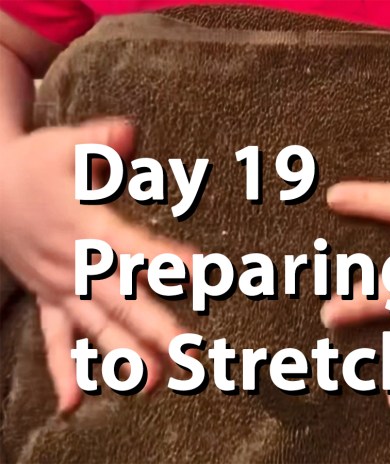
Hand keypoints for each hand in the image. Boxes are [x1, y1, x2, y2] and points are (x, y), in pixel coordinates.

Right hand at [0, 119, 193, 412]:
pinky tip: (72, 406)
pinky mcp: (48, 297)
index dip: (166, 260)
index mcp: (87, 228)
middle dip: (156, 329)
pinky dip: (62, 370)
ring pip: (94, 327)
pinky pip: (53, 337)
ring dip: (122, 356)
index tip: (202, 273)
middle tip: (190, 356)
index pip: (133, 247)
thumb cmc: (36, 163)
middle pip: (122, 301)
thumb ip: (100, 140)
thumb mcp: (65, 144)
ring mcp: (60, 287)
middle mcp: (75, 265)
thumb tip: (128, 131)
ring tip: (153, 385)